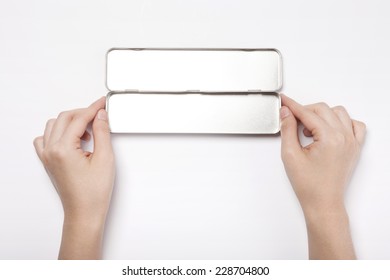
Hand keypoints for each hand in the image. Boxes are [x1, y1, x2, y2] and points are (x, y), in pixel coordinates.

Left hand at [33, 97, 114, 258]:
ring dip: (71, 122)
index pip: (79, 119)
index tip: (103, 103)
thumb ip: (102, 133)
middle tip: (99, 114)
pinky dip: (58, 132)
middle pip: (64, 118)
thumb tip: (100, 116)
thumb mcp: (105, 159)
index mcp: (63, 149)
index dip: (93, 108)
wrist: (85, 213)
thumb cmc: (93, 193)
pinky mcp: (48, 162)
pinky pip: (46, 138)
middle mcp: (51, 151)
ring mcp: (47, 156)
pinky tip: (72, 139)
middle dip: (83, 113)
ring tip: (88, 130)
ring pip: (54, 125)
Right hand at [280, 94, 365, 258]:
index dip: (292, 106)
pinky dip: (342, 122)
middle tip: (291, 120)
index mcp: (329, 138)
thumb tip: (286, 113)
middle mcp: (344, 137)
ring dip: (322, 115)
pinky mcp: (355, 148)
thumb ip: (288, 130)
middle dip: (305, 110)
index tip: (284, 101)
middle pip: (323, 109)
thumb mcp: (290, 155)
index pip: (307, 113)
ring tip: (309, 128)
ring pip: (339, 113)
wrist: (323, 202)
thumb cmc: (308, 185)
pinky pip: (355, 125)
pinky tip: (329, 129)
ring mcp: (352, 142)